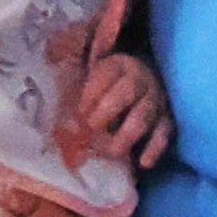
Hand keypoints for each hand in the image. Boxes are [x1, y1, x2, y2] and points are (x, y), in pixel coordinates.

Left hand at [78, 51, 173, 167]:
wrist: (141, 84)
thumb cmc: (105, 82)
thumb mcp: (87, 64)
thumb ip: (71, 59)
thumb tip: (51, 54)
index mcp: (118, 64)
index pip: (107, 72)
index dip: (92, 92)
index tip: (79, 110)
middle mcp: (140, 79)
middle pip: (127, 91)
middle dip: (107, 111)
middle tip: (90, 128)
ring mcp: (155, 101)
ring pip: (144, 116)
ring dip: (126, 135)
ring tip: (111, 151)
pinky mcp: (166, 120)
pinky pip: (164, 134)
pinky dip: (155, 148)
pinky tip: (143, 162)